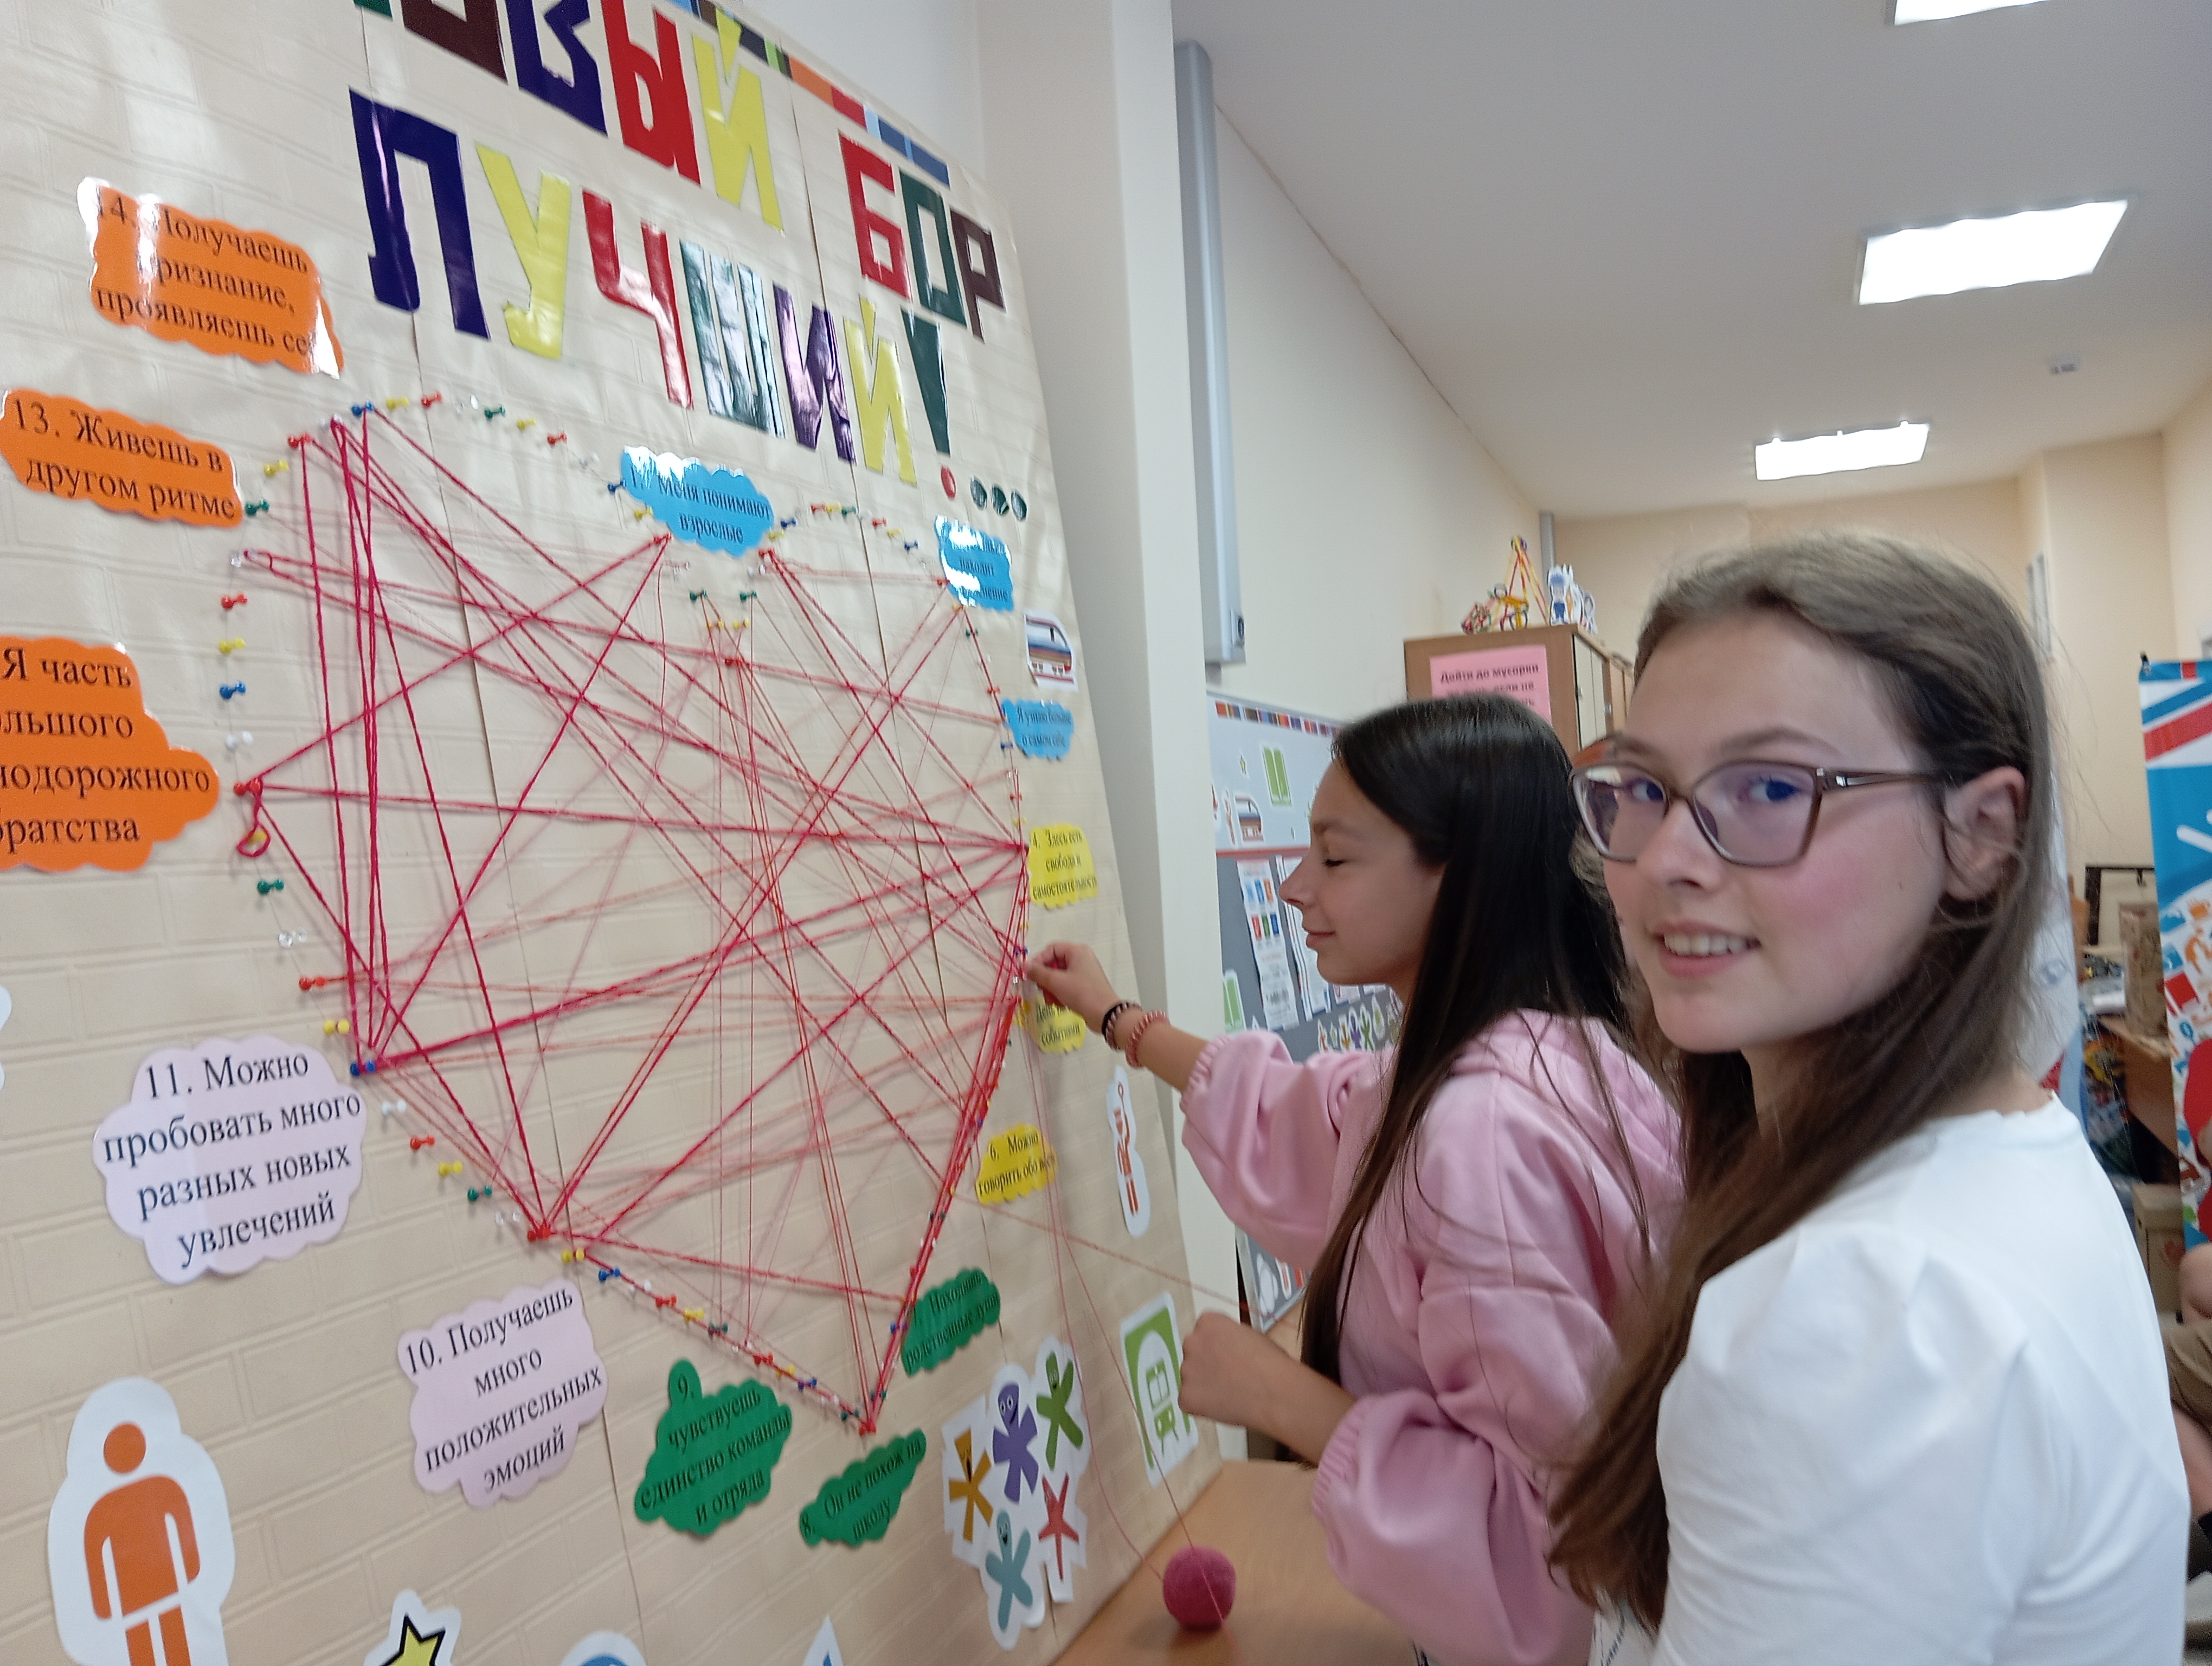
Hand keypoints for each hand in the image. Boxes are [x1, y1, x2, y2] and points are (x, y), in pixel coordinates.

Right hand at [1023, 941, 1120, 1032]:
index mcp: (1077, 951)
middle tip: (1041, 990)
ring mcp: (1084, 973)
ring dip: (1051, 989)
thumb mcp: (1056, 981)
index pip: (1051, 949)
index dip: (1038, 960)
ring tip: (1052, 1001)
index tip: (1030, 975)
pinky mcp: (1085, 986)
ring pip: (1059, 976)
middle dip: (1045, 979)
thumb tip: (1024, 965)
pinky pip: (1066, 985)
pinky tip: (1060, 1004)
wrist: (1104, 1014)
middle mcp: (1081, 958)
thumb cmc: (1081, 993)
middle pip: (1054, 963)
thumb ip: (1038, 972)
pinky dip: (1060, 994)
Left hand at [1177, 1311, 1285, 1427]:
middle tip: (1226, 1375)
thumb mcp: (1250, 1335)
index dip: (1216, 1345)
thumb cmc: (1270, 1364)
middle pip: (1194, 1351)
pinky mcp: (1185, 1396)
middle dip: (1206, 1362)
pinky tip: (1224, 1404)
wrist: (1275, 1392)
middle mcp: (1192, 1342)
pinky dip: (1203, 1404)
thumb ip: (1229, 1337)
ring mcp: (1186, 1370)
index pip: (1204, 1331)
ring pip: (1191, 1376)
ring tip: (1229, 1392)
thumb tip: (1226, 1347)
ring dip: (1204, 1383)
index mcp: (1208, 1322)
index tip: (1225, 1354)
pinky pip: (1190, 1399)